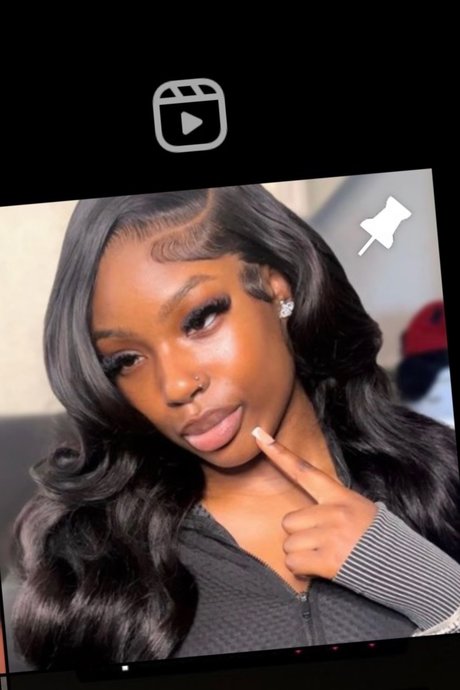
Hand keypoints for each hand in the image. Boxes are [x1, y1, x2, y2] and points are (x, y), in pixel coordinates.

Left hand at [252, 427, 377, 579]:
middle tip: (320, 543)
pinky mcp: (329, 559)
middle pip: (289, 520)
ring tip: (324, 556)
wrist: (402, 565)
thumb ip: (332, 505)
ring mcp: (330, 535)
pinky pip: (294, 563)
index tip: (258, 434)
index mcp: (339, 496)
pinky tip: (318, 570)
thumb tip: (307, 515)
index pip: (303, 470)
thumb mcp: (360, 508)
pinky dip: (301, 571)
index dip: (278, 453)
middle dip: (299, 536)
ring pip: (289, 544)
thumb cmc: (378, 537)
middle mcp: (333, 512)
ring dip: (300, 555)